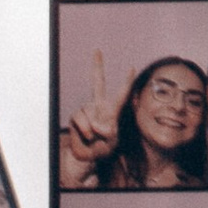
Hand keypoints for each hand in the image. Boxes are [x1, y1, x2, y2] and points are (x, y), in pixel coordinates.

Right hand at [61, 49, 114, 184]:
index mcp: (112, 111)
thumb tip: (97, 125)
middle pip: (97, 82)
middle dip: (97, 66)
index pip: (121, 95)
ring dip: (92, 129)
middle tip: (97, 50)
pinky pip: (81, 120)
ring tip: (94, 138)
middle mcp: (98, 106)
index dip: (126, 83)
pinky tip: (87, 137)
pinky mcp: (75, 117)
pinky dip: (85, 131)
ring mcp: (86, 110)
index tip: (132, 68)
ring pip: (88, 112)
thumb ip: (108, 133)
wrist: (86, 156)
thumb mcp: (111, 143)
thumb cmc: (102, 148)